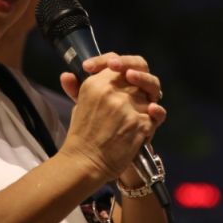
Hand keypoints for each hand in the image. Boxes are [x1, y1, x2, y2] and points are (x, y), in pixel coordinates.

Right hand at [59, 53, 166, 181]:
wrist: (85, 162)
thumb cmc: (82, 135)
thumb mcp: (78, 106)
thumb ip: (78, 88)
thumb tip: (68, 74)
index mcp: (95, 84)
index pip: (116, 60)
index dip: (123, 63)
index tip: (122, 72)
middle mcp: (112, 91)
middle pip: (138, 77)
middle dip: (140, 88)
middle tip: (134, 102)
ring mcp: (127, 106)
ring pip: (149, 97)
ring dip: (145, 108)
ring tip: (133, 120)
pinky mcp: (139, 122)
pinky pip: (155, 116)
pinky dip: (150, 125)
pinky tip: (140, 131)